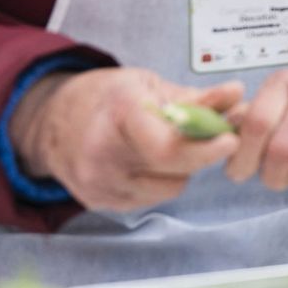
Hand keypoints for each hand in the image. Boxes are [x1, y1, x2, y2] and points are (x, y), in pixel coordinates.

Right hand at [10, 67, 242, 211]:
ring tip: (170, 145)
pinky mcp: (99, 202)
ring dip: (183, 169)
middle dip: (203, 155)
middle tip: (221, 139)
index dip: (205, 147)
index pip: (169, 147)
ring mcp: (99, 183)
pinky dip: (162, 181)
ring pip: (169, 187)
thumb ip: (196, 97)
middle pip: (173, 170)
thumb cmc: (107, 97)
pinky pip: (152, 198)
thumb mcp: (149, 85)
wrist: (50, 122)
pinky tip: (150, 162)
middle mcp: (103, 153)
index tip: (232, 139)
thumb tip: (237, 95)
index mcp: (117, 114)